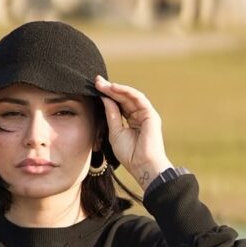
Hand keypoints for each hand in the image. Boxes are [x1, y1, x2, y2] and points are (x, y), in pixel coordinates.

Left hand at [95, 75, 171, 190]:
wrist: (142, 165)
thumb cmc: (129, 154)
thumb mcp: (115, 132)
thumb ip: (111, 115)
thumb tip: (105, 98)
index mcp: (131, 121)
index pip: (118, 105)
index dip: (107, 96)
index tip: (95, 88)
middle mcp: (139, 116)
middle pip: (123, 98)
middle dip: (109, 89)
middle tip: (96, 81)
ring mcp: (145, 114)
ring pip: (129, 96)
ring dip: (116, 89)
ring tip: (102, 84)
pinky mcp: (150, 114)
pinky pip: (137, 98)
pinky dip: (126, 91)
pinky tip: (114, 88)